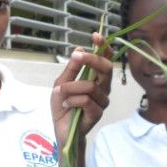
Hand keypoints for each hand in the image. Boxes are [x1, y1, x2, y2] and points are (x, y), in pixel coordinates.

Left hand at [51, 32, 111, 146]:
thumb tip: (79, 49)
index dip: (103, 47)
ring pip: (91, 86)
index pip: (105, 60)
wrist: (61, 130)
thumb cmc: (63, 107)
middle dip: (92, 59)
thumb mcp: (61, 84)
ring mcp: (102, 102)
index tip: (95, 36)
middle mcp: (103, 89)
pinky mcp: (97, 114)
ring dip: (72, 87)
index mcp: (96, 79)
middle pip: (106, 68)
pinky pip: (87, 101)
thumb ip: (71, 69)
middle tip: (77, 57)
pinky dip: (72, 100)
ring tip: (60, 93)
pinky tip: (66, 105)